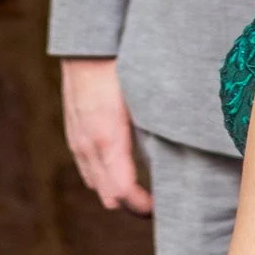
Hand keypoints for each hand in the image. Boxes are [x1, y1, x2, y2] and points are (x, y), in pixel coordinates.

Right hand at [62, 58, 150, 214]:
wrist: (87, 48)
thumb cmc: (120, 70)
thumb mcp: (144, 102)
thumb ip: (155, 131)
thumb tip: (180, 152)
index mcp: (109, 139)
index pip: (122, 192)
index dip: (142, 207)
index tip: (161, 206)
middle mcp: (89, 146)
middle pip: (108, 196)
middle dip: (132, 205)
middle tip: (157, 203)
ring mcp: (78, 142)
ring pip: (95, 185)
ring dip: (117, 192)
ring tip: (142, 189)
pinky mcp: (74, 135)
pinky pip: (87, 169)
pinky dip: (104, 177)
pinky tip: (121, 166)